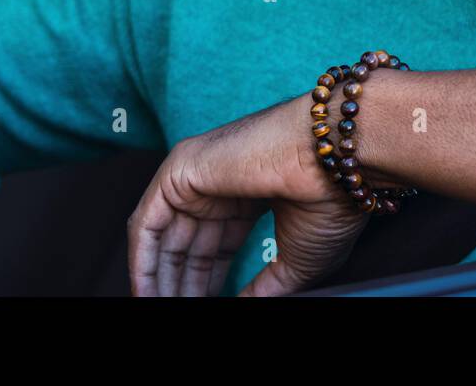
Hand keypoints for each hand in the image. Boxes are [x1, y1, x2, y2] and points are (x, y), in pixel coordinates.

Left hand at [127, 96, 370, 296]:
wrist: (333, 161)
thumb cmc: (330, 199)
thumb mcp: (295, 262)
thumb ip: (263, 289)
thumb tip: (243, 308)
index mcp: (250, 194)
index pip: (216, 245)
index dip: (208, 282)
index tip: (207, 306)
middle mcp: (221, 182)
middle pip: (189, 244)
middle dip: (181, 286)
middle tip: (177, 314)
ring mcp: (200, 173)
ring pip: (164, 235)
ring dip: (159, 280)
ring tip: (159, 309)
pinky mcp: (180, 168)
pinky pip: (147, 221)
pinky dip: (142, 260)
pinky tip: (146, 291)